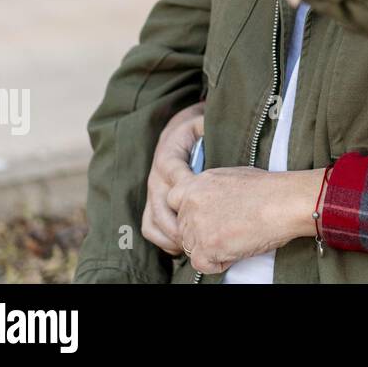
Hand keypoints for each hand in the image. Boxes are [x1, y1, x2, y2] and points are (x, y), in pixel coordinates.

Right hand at [141, 102, 205, 255]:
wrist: (176, 132)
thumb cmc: (195, 128)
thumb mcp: (202, 121)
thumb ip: (208, 126)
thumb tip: (218, 131)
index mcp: (168, 155)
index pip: (173, 173)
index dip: (186, 187)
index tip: (204, 200)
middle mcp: (156, 177)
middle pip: (161, 205)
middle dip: (180, 223)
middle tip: (202, 234)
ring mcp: (152, 192)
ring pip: (152, 221)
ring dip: (170, 236)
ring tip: (192, 244)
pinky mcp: (152, 204)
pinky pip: (150, 227)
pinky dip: (163, 240)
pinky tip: (182, 245)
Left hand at [168, 167, 322, 273]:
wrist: (284, 202)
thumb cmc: (269, 188)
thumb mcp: (231, 176)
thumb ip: (210, 188)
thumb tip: (209, 200)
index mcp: (196, 183)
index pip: (173, 201)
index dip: (189, 212)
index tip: (205, 216)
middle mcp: (190, 203)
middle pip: (183, 228)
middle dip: (202, 233)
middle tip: (229, 228)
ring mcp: (196, 225)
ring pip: (192, 247)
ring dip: (212, 247)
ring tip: (238, 235)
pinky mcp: (205, 247)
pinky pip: (202, 265)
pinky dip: (220, 262)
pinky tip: (238, 247)